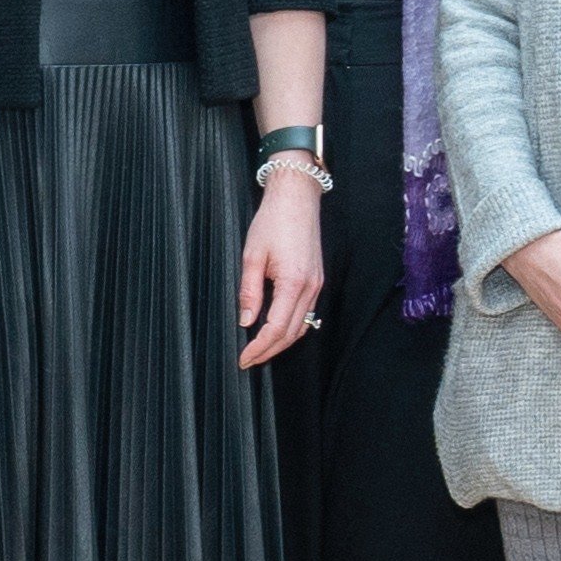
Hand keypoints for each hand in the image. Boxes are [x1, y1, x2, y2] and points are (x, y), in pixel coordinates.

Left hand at [235, 165, 325, 369]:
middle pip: (291, 333)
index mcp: (293, 283)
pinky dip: (291, 327)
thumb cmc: (273, 221)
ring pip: (301, 326)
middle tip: (248, 361)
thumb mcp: (252, 256)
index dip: (258, 347)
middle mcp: (310, 288)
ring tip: (260, 351)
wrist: (297, 198)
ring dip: (281, 342)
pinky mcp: (317, 280)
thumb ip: (249, 292)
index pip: (275, 328)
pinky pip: (307, 313)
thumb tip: (246, 321)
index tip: (243, 358)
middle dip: (269, 351)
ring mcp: (317, 285)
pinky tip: (276, 330)